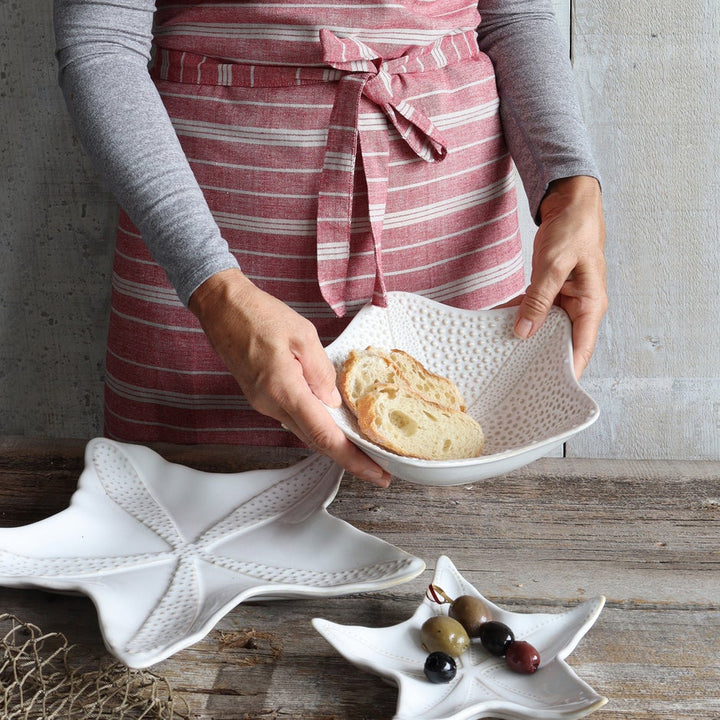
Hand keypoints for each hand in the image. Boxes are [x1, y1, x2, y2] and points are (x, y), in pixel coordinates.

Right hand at [189, 269, 391, 486]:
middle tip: (379, 469)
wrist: (222, 308)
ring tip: (363, 448)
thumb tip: (334, 402)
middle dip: (349, 458)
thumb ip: (321, 372)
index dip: (353, 459)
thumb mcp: (303, 335)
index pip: (324, 436)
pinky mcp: (261, 398)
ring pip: (305, 431)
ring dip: (333, 443)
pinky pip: (294, 418)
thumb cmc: (260, 314)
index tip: (376, 473)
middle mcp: (271, 405)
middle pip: (316, 441)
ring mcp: (264, 404)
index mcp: (284, 390)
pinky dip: (317, 425)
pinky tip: (334, 422)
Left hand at [513, 176, 606, 377]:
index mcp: (590, 305)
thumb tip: (524, 332)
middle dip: (540, 359)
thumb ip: (538, 299)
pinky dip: (518, 316)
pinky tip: (498, 324)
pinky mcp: (552, 291)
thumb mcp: (553, 264)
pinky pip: (534, 310)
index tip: (548, 390)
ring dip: (525, 338)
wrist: (571, 201)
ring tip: (502, 357)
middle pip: (560, 342)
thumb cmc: (573, 228)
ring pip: (544, 327)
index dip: (566, 372)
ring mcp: (565, 299)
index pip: (580, 349)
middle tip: (515, 379)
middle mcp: (580, 307)